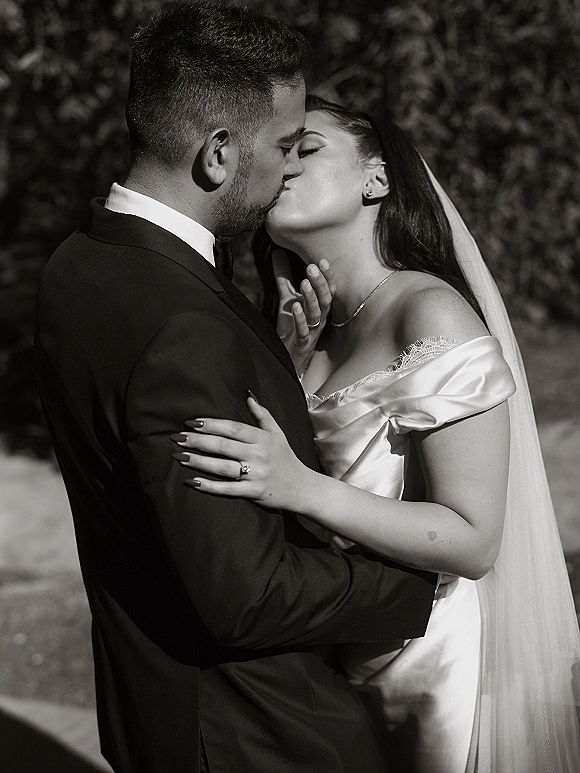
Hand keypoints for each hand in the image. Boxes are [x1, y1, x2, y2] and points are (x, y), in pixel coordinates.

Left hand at [170, 394, 309, 508]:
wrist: (302, 488)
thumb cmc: (286, 458)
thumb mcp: (278, 433)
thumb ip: (262, 414)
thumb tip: (247, 395)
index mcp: (263, 438)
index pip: (233, 428)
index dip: (211, 424)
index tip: (191, 422)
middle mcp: (259, 455)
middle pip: (223, 446)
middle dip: (198, 441)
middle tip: (177, 437)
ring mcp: (256, 475)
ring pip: (222, 467)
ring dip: (199, 461)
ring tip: (179, 456)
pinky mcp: (253, 493)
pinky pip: (227, 489)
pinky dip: (209, 486)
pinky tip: (192, 481)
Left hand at [273, 249, 334, 375]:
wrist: (288, 355)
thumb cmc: (292, 326)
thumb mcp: (287, 298)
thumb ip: (284, 277)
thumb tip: (277, 253)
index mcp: (319, 307)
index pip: (328, 289)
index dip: (327, 276)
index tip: (322, 260)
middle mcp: (320, 318)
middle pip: (326, 299)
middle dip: (320, 283)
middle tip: (312, 267)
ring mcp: (312, 331)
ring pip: (316, 313)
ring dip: (311, 298)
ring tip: (304, 283)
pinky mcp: (301, 342)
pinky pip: (303, 330)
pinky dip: (300, 318)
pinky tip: (294, 307)